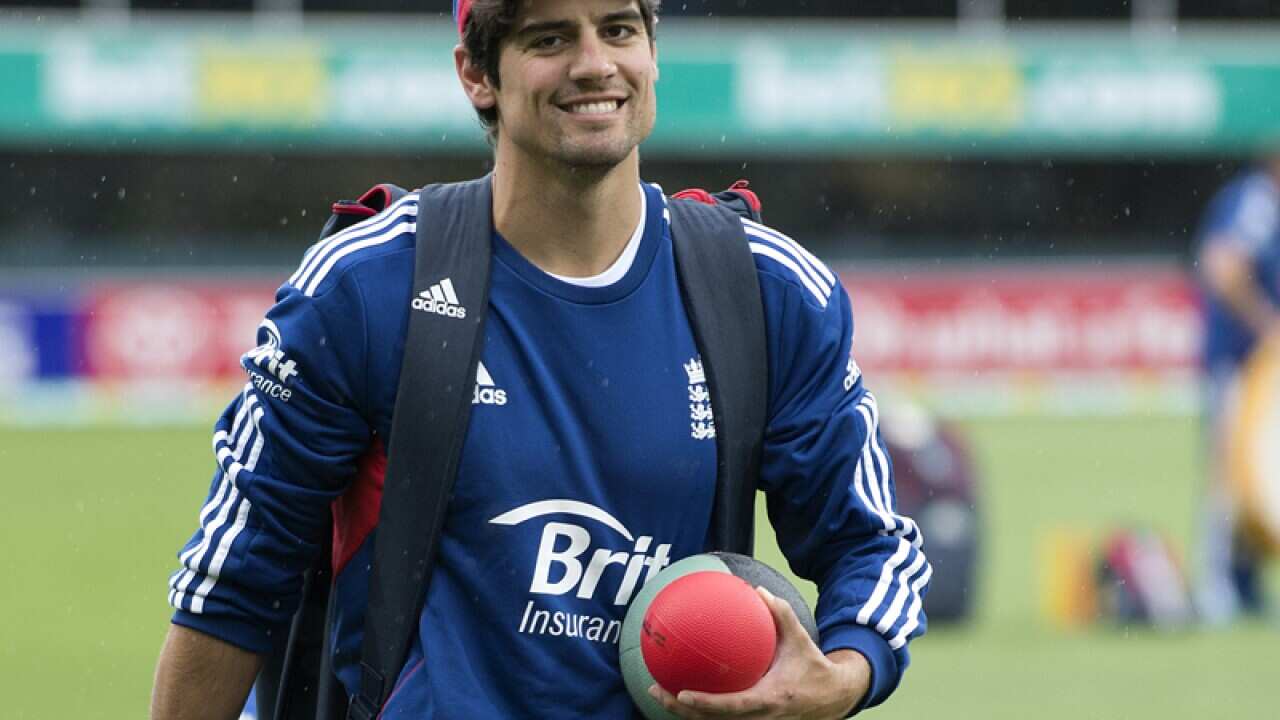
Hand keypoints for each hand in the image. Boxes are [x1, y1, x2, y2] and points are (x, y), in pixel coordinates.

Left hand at [648, 587, 870, 718]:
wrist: (832, 697)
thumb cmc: (812, 665)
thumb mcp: (800, 639)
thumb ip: (781, 614)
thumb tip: (758, 590)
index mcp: (770, 699)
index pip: (733, 706)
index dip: (706, 704)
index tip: (681, 694)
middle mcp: (761, 718)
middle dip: (682, 712)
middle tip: (655, 691)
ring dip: (684, 714)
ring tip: (657, 693)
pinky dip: (699, 711)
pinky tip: (678, 695)